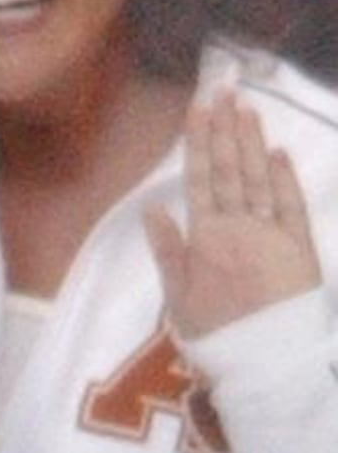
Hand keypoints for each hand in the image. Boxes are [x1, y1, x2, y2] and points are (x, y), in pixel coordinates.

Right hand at [145, 92, 325, 341]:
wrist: (266, 360)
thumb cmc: (214, 337)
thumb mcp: (177, 301)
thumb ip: (168, 252)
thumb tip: (152, 210)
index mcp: (205, 239)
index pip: (201, 180)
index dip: (200, 143)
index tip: (199, 108)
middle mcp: (239, 227)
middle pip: (231, 170)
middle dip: (226, 130)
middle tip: (223, 92)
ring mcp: (273, 232)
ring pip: (260, 179)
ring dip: (253, 143)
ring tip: (247, 110)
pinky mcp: (300, 245)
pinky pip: (291, 203)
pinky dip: (284, 177)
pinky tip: (277, 153)